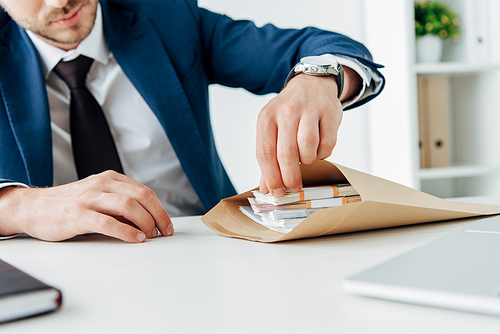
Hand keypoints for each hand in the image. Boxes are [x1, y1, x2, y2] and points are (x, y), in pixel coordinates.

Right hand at [0, 171, 172, 242]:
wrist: (33, 207)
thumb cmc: (69, 204)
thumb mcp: (98, 196)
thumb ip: (120, 203)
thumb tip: (148, 219)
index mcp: (110, 179)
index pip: (145, 191)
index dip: (160, 209)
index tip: (167, 224)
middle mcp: (102, 184)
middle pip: (142, 196)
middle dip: (158, 216)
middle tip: (164, 232)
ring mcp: (90, 198)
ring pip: (128, 206)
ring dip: (145, 223)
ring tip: (151, 235)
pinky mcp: (78, 214)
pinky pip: (108, 222)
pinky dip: (127, 232)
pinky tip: (136, 238)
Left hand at [256, 67, 360, 196]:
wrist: (312, 83)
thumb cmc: (289, 112)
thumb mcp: (272, 127)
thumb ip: (269, 157)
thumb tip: (267, 188)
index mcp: (267, 117)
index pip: (264, 153)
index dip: (270, 177)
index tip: (276, 192)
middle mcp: (286, 112)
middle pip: (286, 153)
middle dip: (290, 176)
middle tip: (293, 186)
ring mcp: (309, 110)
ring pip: (307, 146)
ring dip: (308, 161)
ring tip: (306, 160)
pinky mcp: (329, 112)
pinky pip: (328, 142)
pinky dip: (323, 153)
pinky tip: (318, 150)